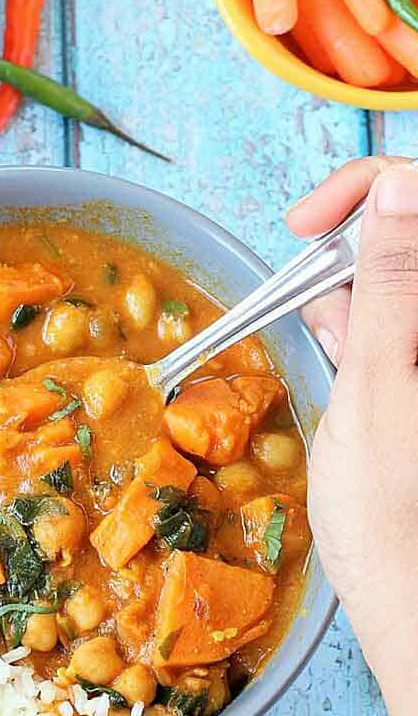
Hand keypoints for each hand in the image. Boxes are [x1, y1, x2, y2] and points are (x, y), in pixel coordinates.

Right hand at [287, 157, 417, 715]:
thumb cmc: (394, 523)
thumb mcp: (378, 390)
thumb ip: (392, 285)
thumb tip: (395, 193)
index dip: (370, 192)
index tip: (307, 226)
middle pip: (408, 238)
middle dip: (355, 251)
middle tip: (314, 303)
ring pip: (400, 281)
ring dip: (356, 294)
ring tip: (334, 352)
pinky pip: (399, 322)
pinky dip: (365, 327)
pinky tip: (343, 361)